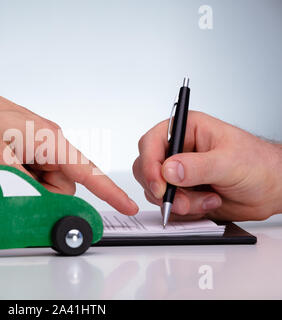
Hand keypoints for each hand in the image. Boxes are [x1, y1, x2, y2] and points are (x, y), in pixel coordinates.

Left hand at [0, 71, 137, 214]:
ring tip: (4, 170)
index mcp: (49, 140)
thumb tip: (45, 205)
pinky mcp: (33, 148)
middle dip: (42, 193)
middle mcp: (51, 141)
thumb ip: (23, 188)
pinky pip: (38, 174)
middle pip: (65, 183)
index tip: (128, 205)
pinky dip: (25, 178)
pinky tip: (6, 166)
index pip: (86, 170)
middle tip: (13, 183)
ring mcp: (42, 144)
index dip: (109, 191)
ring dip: (30, 185)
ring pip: (49, 182)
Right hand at [133, 111, 281, 220]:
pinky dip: (187, 211)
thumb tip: (169, 170)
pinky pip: (169, 205)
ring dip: (180, 202)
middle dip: (163, 189)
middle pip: (146, 168)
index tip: (160, 186)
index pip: (152, 143)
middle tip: (182, 200)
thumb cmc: (259, 165)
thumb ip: (198, 166)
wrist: (272, 189)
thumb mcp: (230, 162)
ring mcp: (178, 173)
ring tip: (208, 199)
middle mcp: (178, 150)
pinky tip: (209, 203)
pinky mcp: (182, 192)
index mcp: (186, 130)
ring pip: (157, 191)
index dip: (149, 164)